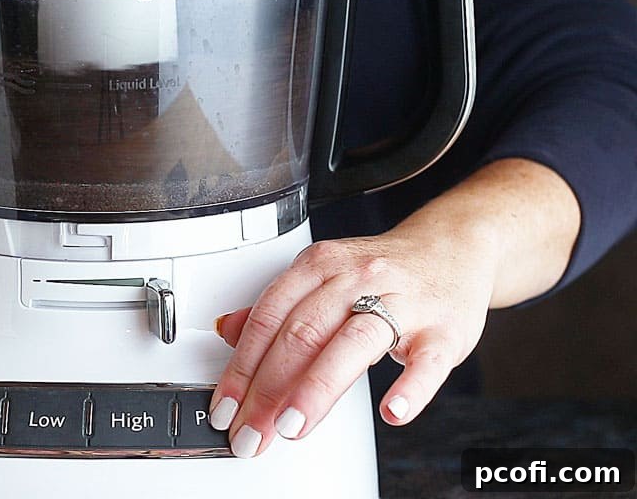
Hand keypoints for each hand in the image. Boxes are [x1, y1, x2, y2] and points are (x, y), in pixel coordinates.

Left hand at [206, 159, 580, 458]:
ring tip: (293, 425)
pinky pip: (427, 361)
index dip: (242, 366)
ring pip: (354, 342)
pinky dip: (411, 387)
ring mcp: (404, 303)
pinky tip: (393, 411)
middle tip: (250, 430)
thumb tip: (228, 330)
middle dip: (269, 388)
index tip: (226, 406)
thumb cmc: (384, 271)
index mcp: (320, 265)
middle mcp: (357, 279)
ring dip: (317, 387)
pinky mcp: (444, 330)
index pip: (270, 318)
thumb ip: (278, 305)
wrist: (454, 249)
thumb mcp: (323, 273)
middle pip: (303, 333)